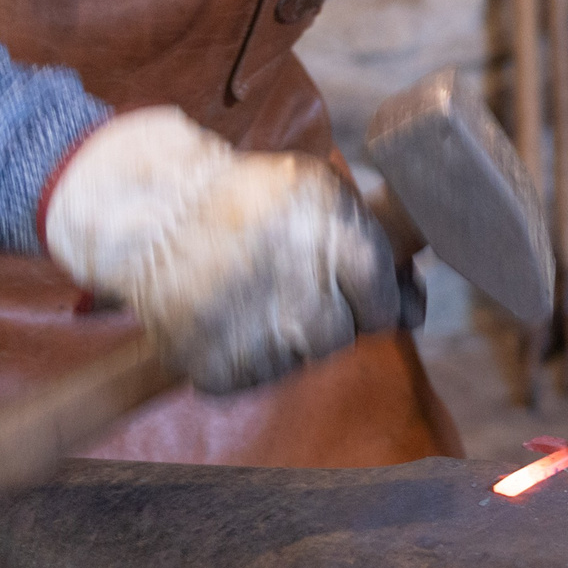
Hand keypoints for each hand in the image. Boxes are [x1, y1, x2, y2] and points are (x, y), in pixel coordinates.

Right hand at [42, 108, 402, 392]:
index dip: (369, 294)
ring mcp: (264, 342)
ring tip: (253, 288)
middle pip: (345, 335)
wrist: (154, 212)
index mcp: (343, 248)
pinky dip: (247, 350)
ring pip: (303, 356)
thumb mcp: (322, 193)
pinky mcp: (223, 372)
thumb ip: (376, 244)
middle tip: (290, 280)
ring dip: (288, 331)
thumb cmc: (250, 198)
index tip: (345, 280)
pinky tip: (228, 311)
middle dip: (331, 312)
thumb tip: (413, 310)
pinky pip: (258, 374)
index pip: (386, 305)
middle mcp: (308, 301)